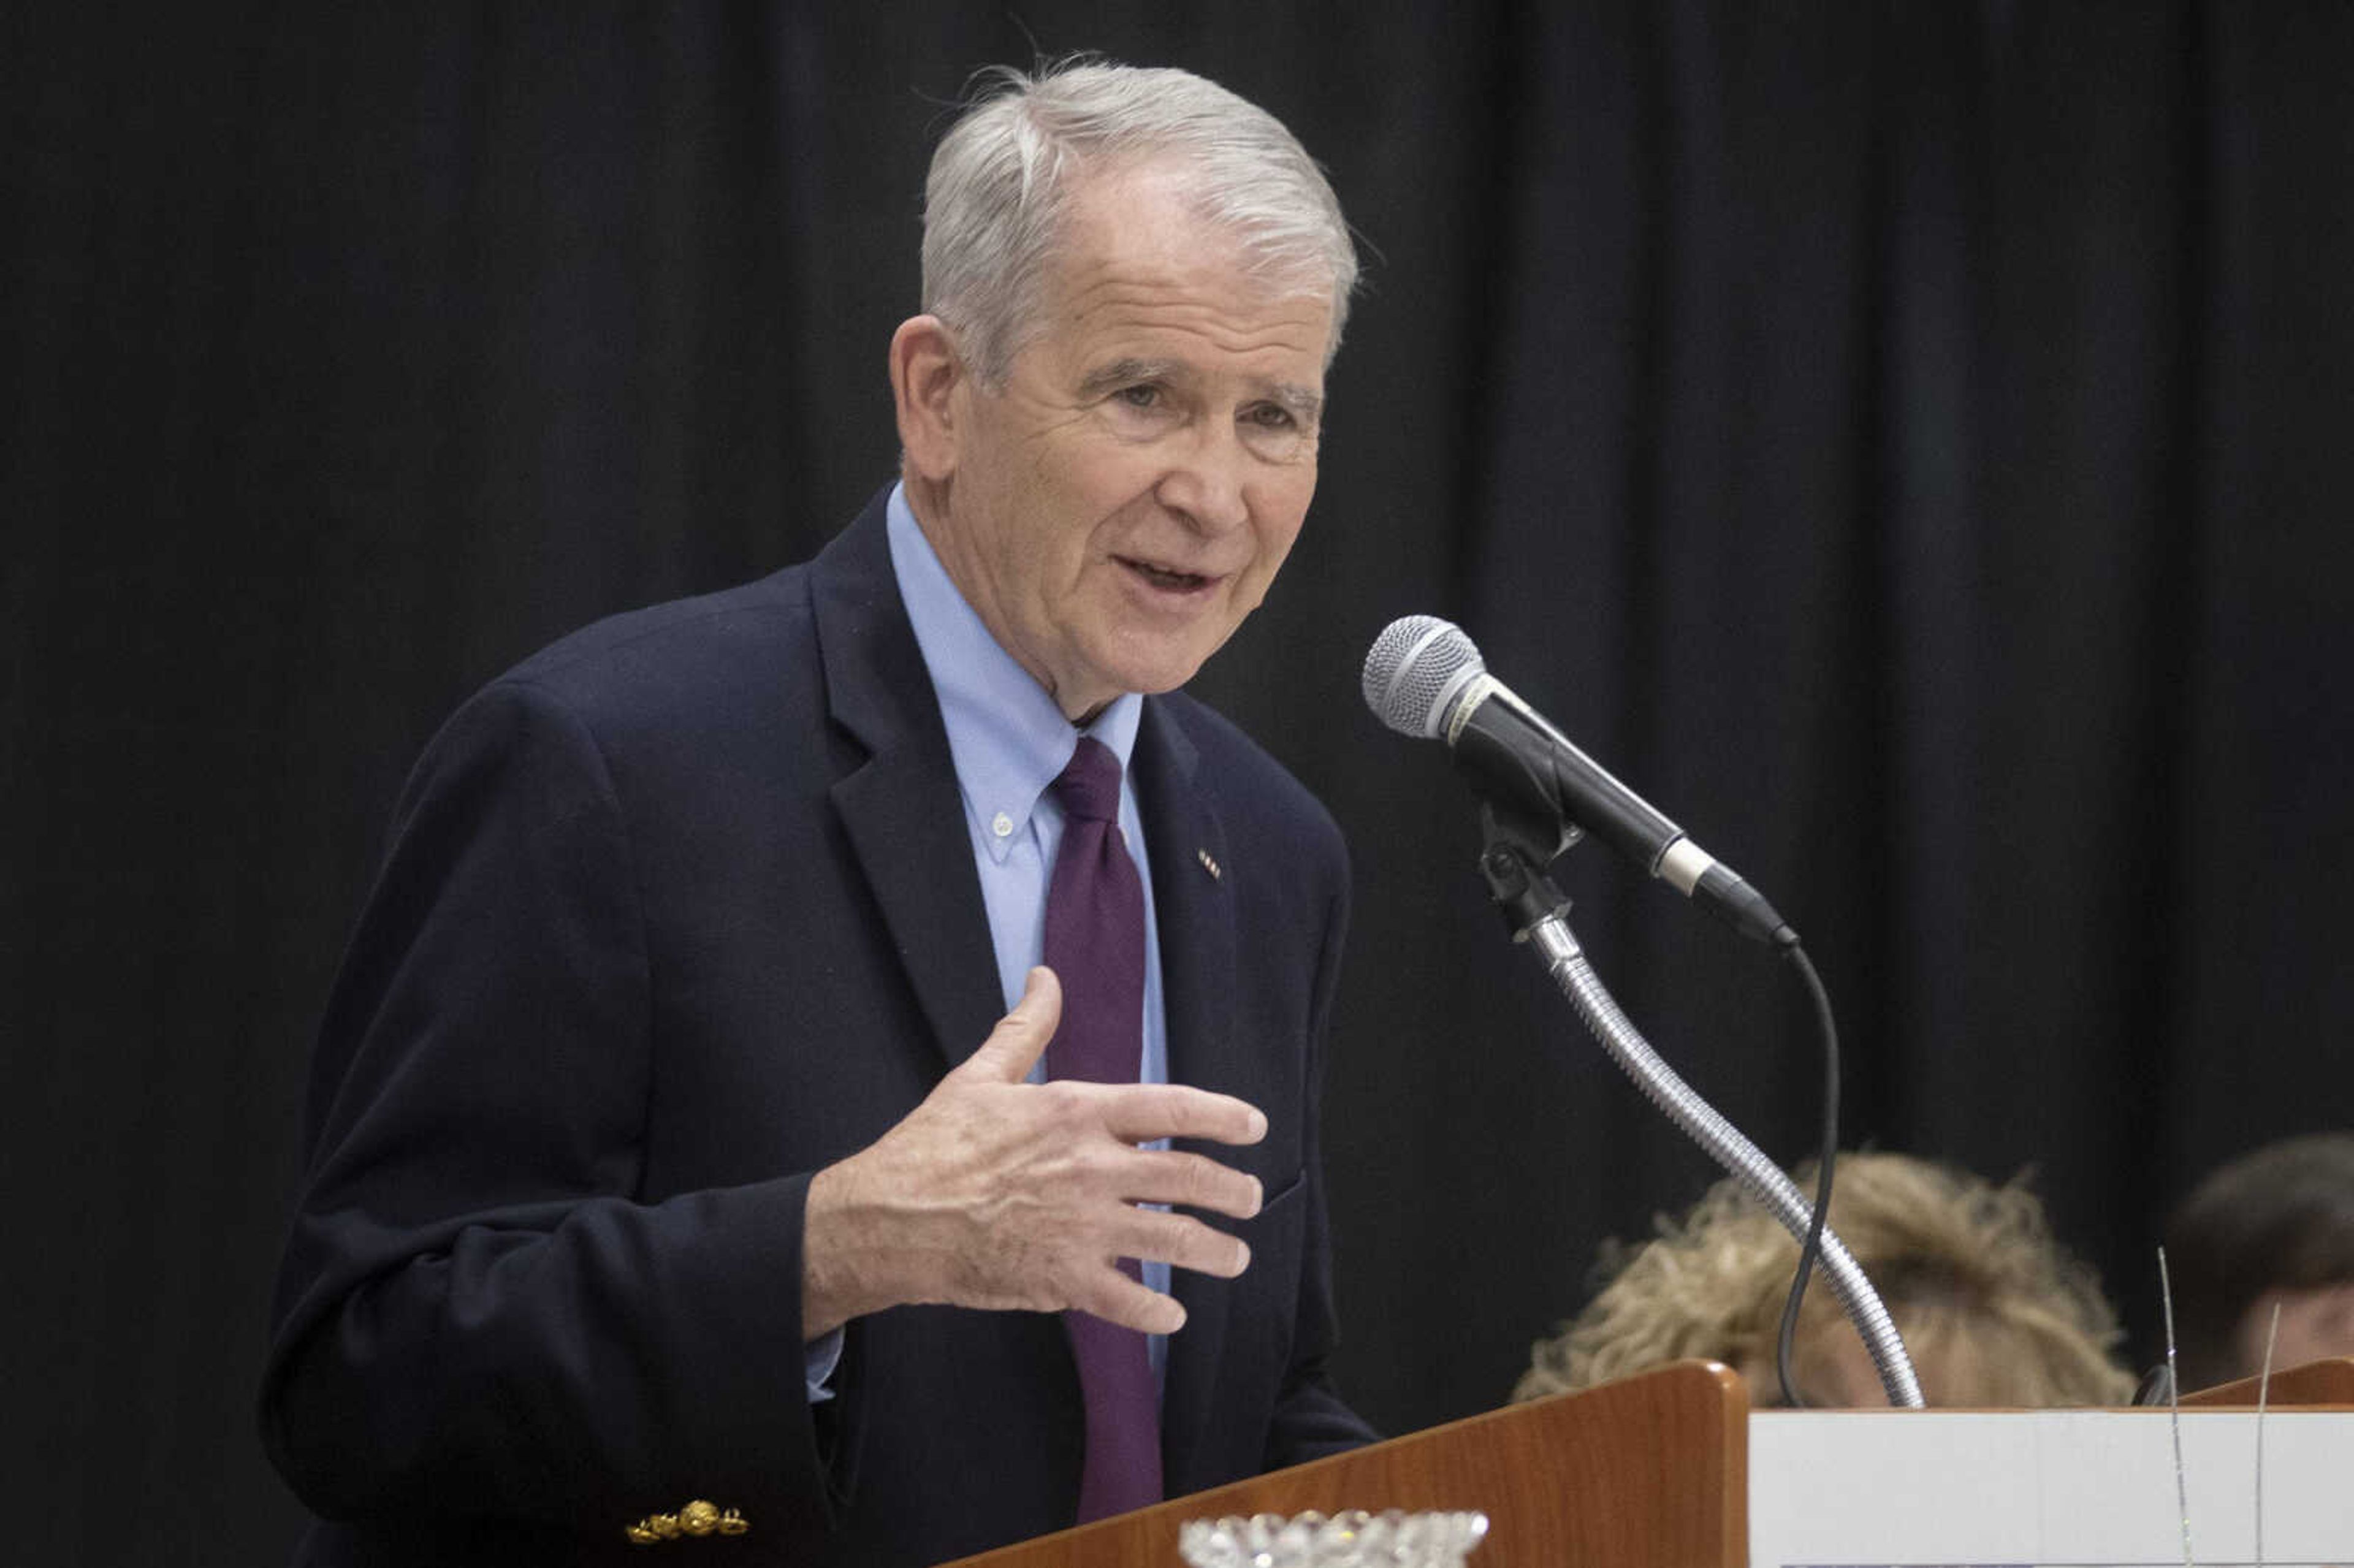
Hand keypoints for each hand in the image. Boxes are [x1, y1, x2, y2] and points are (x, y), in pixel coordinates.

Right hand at [801, 967, 1266, 1339]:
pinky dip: (1158, 1313)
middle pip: (1188, 1177)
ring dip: (1215, 1251)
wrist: (890, 1217)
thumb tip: (1045, 977)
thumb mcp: (981, 1075)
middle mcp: (1092, 1168)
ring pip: (1174, 1240)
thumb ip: (1026, 1028)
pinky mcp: (1062, 1280)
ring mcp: (1082, 1228)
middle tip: (1251, 1199)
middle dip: (1233, 1191)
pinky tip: (1174, 1318)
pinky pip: (1128, 1302)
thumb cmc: (933, 1144)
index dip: (1222, 1116)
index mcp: (1077, 1112)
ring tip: (1237, 1257)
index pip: (1172, 1107)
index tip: (1254, 1126)